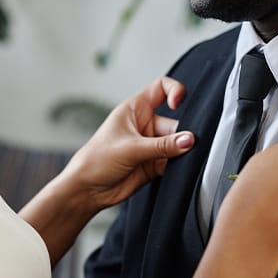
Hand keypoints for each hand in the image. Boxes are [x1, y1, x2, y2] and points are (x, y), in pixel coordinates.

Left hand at [60, 76, 194, 210]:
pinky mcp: (154, 163)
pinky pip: (174, 161)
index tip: (178, 104)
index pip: (161, 88)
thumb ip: (162, 145)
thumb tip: (188, 140)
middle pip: (173, 122)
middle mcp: (144, 125)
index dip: (174, 91)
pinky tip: (176, 170)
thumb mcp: (130, 148)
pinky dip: (178, 165)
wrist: (88, 189)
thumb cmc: (96, 160)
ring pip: (176, 143)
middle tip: (184, 146)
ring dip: (181, 152)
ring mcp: (150, 145)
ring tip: (178, 160)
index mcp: (135, 109)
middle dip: (181, 134)